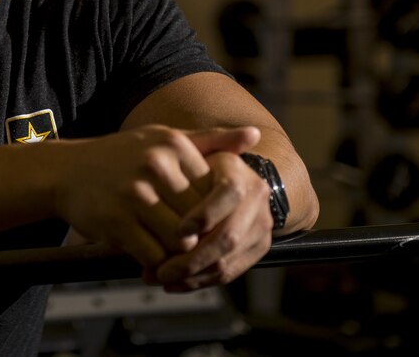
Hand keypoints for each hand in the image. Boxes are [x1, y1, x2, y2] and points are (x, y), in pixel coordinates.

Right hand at [53, 125, 259, 279]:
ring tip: (174, 259)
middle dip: (199, 241)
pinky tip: (150, 262)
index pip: (214, 193)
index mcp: (173, 146)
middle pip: (199, 220)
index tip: (206, 228)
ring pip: (179, 241)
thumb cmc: (120, 157)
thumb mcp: (163, 139)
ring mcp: (134, 193)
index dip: (214, 217)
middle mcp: (155, 165)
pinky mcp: (115, 221)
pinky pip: (152, 255)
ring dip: (179, 257)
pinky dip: (156, 266)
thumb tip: (255, 136)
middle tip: (195, 252)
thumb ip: (210, 141)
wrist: (65, 171)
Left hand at [153, 140, 273, 291]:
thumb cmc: (194, 166)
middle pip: (229, 236)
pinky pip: (227, 273)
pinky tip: (172, 284)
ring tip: (158, 277)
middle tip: (160, 267)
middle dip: (192, 256)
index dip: (205, 213)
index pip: (230, 193)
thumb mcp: (196, 151)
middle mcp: (258, 202)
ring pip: (227, 261)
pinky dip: (198, 282)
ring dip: (190, 275)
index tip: (177, 229)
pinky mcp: (256, 251)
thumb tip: (251, 133)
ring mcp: (260, 229)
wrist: (220, 184)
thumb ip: (210, 140)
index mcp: (242, 175)